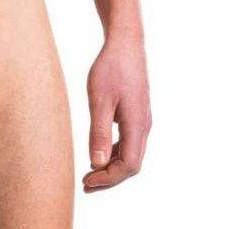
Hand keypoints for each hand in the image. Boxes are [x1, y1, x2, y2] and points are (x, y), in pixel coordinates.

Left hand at [83, 36, 150, 191]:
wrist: (125, 44)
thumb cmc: (110, 68)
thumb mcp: (99, 99)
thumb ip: (99, 131)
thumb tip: (97, 163)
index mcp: (137, 125)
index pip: (129, 165)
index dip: (109, 178)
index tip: (87, 181)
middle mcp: (143, 126)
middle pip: (132, 164)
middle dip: (109, 177)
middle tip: (85, 184)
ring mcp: (142, 119)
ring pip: (131, 153)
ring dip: (112, 166)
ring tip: (89, 173)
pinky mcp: (136, 113)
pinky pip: (129, 141)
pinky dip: (115, 152)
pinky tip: (99, 152)